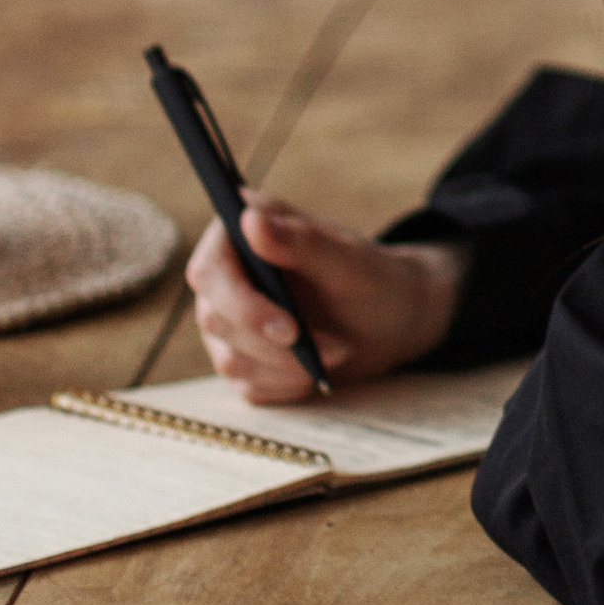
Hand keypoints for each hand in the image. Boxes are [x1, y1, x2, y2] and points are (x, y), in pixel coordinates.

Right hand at [185, 196, 466, 400]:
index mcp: (244, 233)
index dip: (240, 304)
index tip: (289, 328)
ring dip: (290, 366)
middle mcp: (227, 274)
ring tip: (338, 350)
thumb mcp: (350, 262)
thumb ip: (302, 241)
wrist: (394, 320)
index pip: (209, 271)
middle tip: (336, 347)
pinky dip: (289, 384)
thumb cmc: (376, 280)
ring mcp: (229, 318)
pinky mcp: (241, 356)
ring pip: (230, 359)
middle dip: (276, 344)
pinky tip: (318, 368)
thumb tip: (250, 218)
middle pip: (215, 319)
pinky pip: (247, 386)